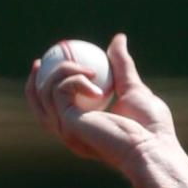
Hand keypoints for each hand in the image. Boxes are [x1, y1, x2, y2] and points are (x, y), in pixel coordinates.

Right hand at [26, 33, 177, 171]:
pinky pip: (59, 91)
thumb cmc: (151, 128)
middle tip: (41, 60)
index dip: (46, 87)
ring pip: (45, 94)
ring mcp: (68, 131)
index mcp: (84, 129)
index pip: (55, 110)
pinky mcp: (69, 125)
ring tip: (89, 69)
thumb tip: (118, 39)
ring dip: (62, 71)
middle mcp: (71, 133)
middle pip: (39, 106)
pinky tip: (93, 78)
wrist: (153, 148)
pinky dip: (74, 78)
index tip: (50, 63)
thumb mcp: (134, 88)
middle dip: (34, 82)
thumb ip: (122, 66)